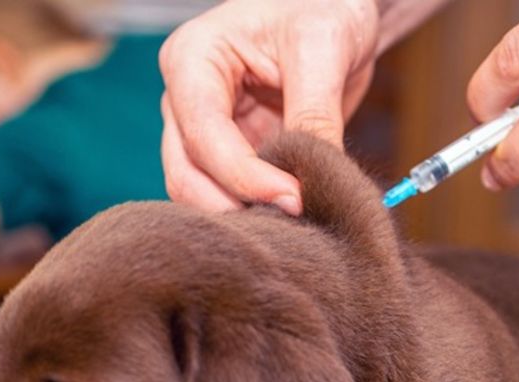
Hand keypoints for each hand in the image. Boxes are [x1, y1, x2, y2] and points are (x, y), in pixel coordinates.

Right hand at [159, 0, 380, 215]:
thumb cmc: (321, 9)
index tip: (296, 199)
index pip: (204, 134)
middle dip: (235, 205)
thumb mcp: (323, 48)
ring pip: (200, 194)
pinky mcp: (228, 154)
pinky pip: (229, 196)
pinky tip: (291, 216)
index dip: (246, 177)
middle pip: (186, 175)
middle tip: (293, 222)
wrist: (333, 12)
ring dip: (243, 215)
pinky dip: (256, 211)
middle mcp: (185, 99)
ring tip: (294, 223)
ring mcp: (201, 131)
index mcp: (192, 59)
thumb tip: (310, 183)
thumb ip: (313, 114)